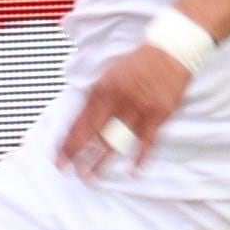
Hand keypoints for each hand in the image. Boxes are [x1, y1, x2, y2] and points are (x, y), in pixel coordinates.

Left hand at [58, 42, 190, 178]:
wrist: (170, 53)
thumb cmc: (137, 65)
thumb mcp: (109, 75)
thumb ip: (94, 99)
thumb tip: (78, 122)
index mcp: (104, 89)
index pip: (81, 121)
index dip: (69, 141)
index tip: (59, 157)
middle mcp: (119, 101)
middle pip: (95, 133)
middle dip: (79, 154)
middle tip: (67, 171)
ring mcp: (140, 109)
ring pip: (118, 140)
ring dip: (103, 161)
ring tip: (91, 176)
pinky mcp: (159, 115)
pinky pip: (148, 141)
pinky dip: (141, 157)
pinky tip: (134, 171)